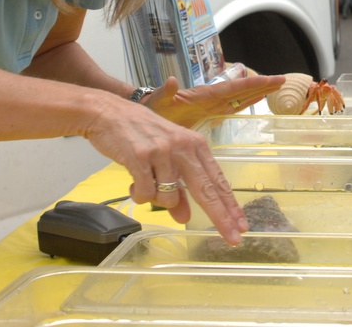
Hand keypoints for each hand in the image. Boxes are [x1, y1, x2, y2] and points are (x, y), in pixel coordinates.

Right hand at [83, 101, 248, 244]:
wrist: (109, 113)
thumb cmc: (141, 134)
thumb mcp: (166, 157)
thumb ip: (178, 187)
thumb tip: (185, 217)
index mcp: (195, 144)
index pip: (217, 180)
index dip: (230, 205)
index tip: (242, 225)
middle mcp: (183, 147)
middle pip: (206, 190)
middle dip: (220, 217)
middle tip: (232, 238)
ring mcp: (163, 152)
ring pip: (170, 198)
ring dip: (157, 199)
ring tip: (146, 183)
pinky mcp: (140, 157)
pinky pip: (146, 194)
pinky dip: (139, 195)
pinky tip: (133, 182)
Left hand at [145, 74, 285, 127]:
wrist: (144, 112)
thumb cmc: (151, 107)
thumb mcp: (157, 101)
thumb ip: (165, 92)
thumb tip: (171, 80)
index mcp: (204, 96)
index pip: (234, 89)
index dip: (253, 84)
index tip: (272, 79)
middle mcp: (211, 98)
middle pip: (241, 90)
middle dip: (262, 84)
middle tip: (283, 79)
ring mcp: (210, 105)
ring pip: (239, 97)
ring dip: (257, 92)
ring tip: (276, 87)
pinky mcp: (207, 113)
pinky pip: (231, 107)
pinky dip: (246, 103)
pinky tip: (256, 101)